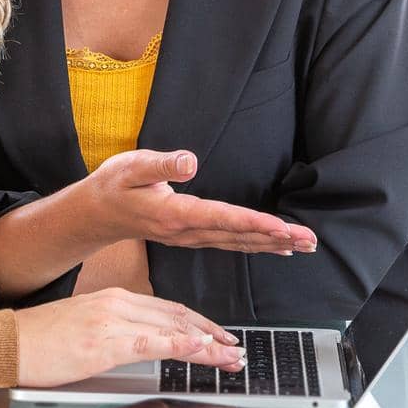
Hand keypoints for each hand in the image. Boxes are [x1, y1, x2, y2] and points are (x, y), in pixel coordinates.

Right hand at [15, 287, 244, 387]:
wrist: (8, 341)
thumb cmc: (39, 339)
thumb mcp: (84, 324)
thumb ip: (114, 329)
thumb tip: (140, 342)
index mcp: (114, 298)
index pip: (168, 308)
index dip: (199, 322)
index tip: (218, 335)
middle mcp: (117, 304)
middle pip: (177, 316)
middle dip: (212, 333)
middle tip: (235, 348)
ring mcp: (112, 321)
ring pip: (172, 328)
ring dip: (207, 344)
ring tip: (229, 356)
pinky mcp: (104, 342)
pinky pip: (151, 343)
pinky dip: (180, 345)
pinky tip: (199, 349)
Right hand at [84, 149, 316, 254]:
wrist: (97, 214)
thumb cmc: (114, 186)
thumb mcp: (131, 166)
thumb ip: (161, 164)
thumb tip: (190, 161)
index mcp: (175, 214)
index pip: (221, 218)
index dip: (253, 222)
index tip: (281, 227)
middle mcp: (188, 232)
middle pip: (239, 236)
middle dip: (276, 238)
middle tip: (310, 240)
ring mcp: (192, 238)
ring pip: (239, 243)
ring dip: (273, 244)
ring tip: (304, 244)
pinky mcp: (194, 237)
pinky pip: (231, 244)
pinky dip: (257, 245)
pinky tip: (277, 246)